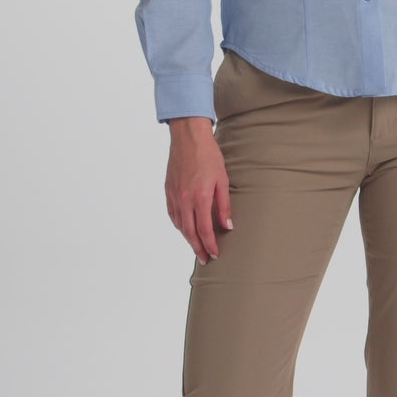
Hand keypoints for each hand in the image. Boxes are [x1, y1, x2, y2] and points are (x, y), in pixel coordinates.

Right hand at [165, 117, 232, 263]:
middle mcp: (184, 200)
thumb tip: (228, 226)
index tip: (215, 255)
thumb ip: (224, 205)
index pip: (204, 230)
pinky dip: (179, 225)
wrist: (188, 137)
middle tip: (205, 259)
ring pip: (180, 225)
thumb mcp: (222, 179)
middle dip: (198, 248)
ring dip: (188, 239)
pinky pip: (173, 214)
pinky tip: (185, 228)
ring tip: (197, 247)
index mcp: (200, 198)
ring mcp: (174, 196)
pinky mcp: (168, 191)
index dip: (210, 245)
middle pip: (190, 233)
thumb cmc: (208, 155)